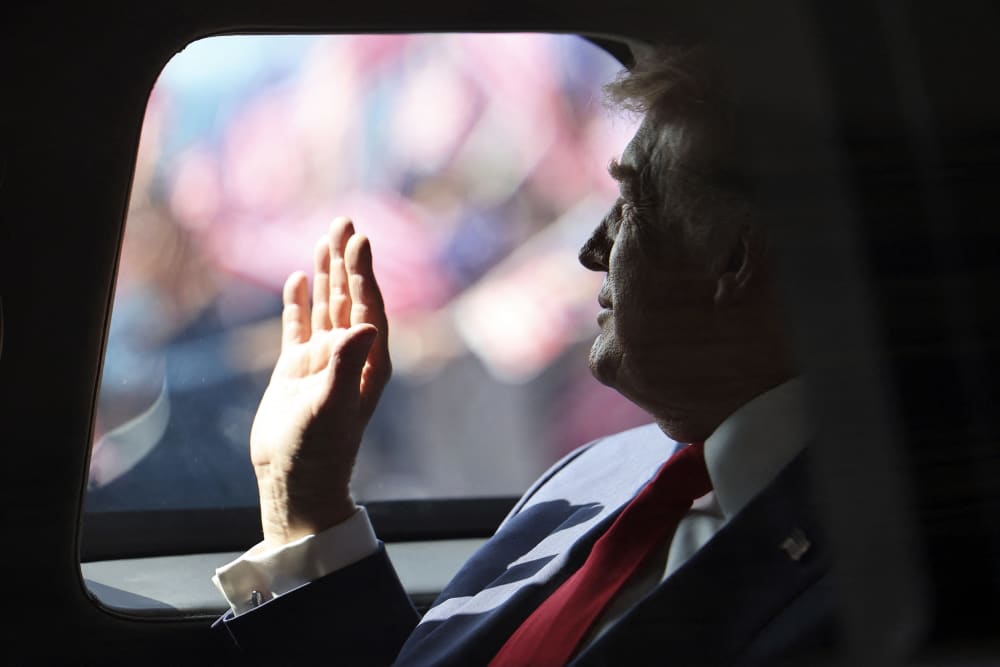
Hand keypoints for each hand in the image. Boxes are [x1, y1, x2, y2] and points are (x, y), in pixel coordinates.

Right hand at [250, 217, 390, 546]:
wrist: (293, 481)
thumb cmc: (317, 451)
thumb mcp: (331, 407)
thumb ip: (346, 364)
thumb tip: (368, 324)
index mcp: (367, 361)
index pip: (368, 306)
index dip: (364, 272)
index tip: (359, 239)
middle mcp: (350, 355)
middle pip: (350, 297)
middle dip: (347, 260)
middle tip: (345, 221)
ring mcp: (323, 360)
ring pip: (326, 306)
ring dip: (326, 274)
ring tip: (324, 238)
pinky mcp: (297, 369)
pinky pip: (299, 327)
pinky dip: (299, 303)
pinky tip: (298, 279)